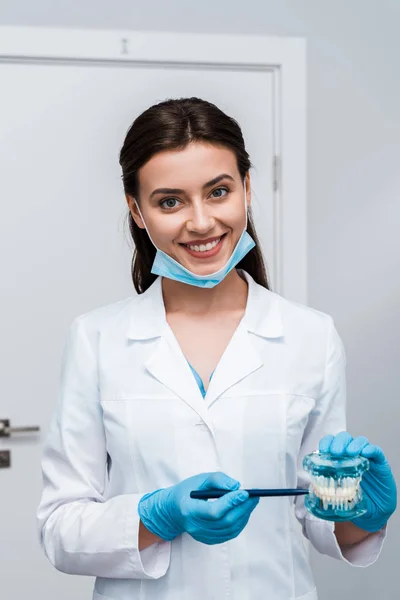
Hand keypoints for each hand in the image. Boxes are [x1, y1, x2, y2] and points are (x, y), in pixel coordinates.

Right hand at [138, 471, 258, 544]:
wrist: (173, 510)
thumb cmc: (187, 491)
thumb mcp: (199, 479)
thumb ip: (217, 480)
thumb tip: (236, 486)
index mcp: (189, 510)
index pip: (214, 511)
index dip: (231, 502)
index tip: (245, 492)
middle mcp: (195, 527)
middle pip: (225, 521)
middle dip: (243, 508)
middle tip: (254, 496)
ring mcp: (202, 536)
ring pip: (230, 529)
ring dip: (244, 515)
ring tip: (250, 502)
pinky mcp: (209, 540)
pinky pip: (229, 533)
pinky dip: (240, 522)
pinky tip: (243, 511)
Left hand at [319, 432, 396, 531]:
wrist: (374, 513)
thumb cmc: (355, 500)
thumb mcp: (337, 494)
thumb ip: (326, 488)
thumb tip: (310, 489)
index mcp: (340, 460)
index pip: (332, 443)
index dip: (327, 443)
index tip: (323, 450)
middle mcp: (353, 455)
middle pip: (345, 439)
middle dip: (339, 442)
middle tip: (335, 452)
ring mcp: (367, 458)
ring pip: (360, 441)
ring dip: (354, 444)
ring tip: (350, 453)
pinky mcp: (381, 463)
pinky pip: (376, 451)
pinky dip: (370, 449)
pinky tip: (365, 453)